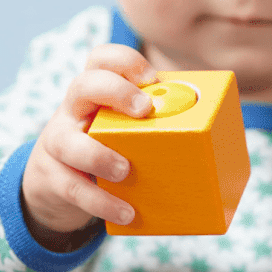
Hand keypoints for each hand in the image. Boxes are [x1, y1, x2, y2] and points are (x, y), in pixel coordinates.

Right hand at [22, 44, 158, 234]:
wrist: (55, 184)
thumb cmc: (105, 149)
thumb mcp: (121, 129)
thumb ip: (154, 125)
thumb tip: (218, 137)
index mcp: (95, 93)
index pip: (101, 59)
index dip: (124, 61)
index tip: (151, 78)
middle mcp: (73, 111)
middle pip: (83, 85)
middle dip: (115, 92)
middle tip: (145, 111)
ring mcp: (58, 143)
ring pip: (67, 141)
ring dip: (98, 155)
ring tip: (124, 170)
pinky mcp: (53, 178)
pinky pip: (73, 188)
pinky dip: (101, 202)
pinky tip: (126, 212)